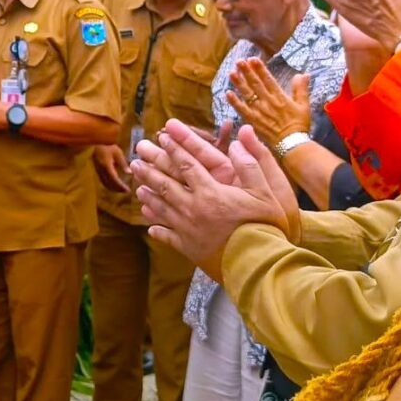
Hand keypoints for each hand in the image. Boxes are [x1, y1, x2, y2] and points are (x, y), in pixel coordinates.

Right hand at [93, 144, 130, 192]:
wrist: (93, 141)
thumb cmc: (106, 145)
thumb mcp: (117, 152)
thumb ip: (123, 163)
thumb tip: (130, 173)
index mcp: (106, 166)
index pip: (114, 180)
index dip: (121, 186)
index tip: (128, 190)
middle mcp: (101, 170)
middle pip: (109, 184)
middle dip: (117, 189)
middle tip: (126, 191)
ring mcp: (97, 171)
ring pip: (105, 184)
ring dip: (113, 188)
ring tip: (121, 189)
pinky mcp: (96, 170)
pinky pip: (102, 180)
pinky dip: (109, 184)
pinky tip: (114, 183)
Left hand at [131, 121, 299, 281]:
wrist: (257, 264)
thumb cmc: (263, 226)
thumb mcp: (264, 192)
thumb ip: (250, 165)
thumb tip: (237, 142)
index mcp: (210, 192)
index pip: (188, 164)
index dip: (175, 148)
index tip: (163, 135)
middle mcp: (194, 208)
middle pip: (166, 184)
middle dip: (151, 168)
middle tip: (137, 156)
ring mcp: (188, 229)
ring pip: (162, 208)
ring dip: (149, 196)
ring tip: (137, 187)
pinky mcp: (188, 248)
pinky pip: (168, 236)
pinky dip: (157, 229)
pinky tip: (150, 227)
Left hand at [226, 59, 309, 144]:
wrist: (292, 144)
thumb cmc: (299, 125)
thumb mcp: (304, 105)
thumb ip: (301, 88)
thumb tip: (303, 73)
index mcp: (280, 97)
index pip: (268, 79)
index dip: (260, 69)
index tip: (252, 59)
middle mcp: (267, 102)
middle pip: (255, 84)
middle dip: (246, 71)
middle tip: (239, 61)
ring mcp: (259, 111)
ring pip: (247, 94)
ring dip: (238, 83)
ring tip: (231, 73)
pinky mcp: (253, 121)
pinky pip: (241, 110)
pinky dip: (234, 101)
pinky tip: (228, 93)